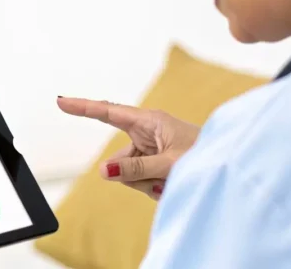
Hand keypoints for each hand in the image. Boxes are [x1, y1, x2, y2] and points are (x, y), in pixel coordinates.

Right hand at [57, 97, 199, 199]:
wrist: (230, 165)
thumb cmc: (207, 156)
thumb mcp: (169, 164)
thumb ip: (136, 168)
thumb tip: (104, 171)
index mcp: (149, 121)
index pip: (108, 113)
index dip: (83, 108)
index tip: (61, 102)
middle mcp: (147, 133)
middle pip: (119, 159)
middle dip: (133, 175)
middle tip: (160, 180)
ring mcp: (151, 148)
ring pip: (129, 173)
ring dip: (146, 184)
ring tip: (171, 182)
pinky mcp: (156, 162)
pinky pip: (141, 180)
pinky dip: (153, 187)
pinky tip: (171, 185)